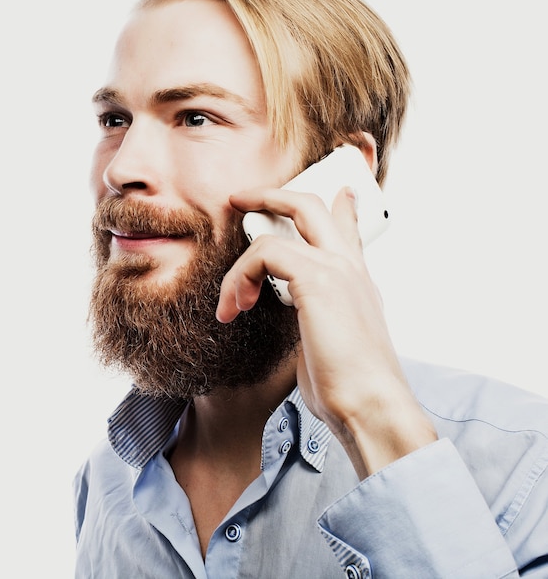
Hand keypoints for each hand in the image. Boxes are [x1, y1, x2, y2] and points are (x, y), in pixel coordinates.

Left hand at [216, 186, 436, 477]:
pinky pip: (265, 252)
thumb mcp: (328, 344)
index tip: (339, 193)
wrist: (370, 406)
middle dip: (271, 194)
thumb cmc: (347, 387)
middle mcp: (349, 267)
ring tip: (231, 301)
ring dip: (242, 262)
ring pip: (284, 219)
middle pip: (312, 205)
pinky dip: (240, 277)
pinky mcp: (318, 279)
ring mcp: (337, 268)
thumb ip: (314, 321)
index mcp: (356, 282)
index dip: (341, 206)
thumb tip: (299, 323)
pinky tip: (234, 308)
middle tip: (240, 199)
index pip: (349, 230)